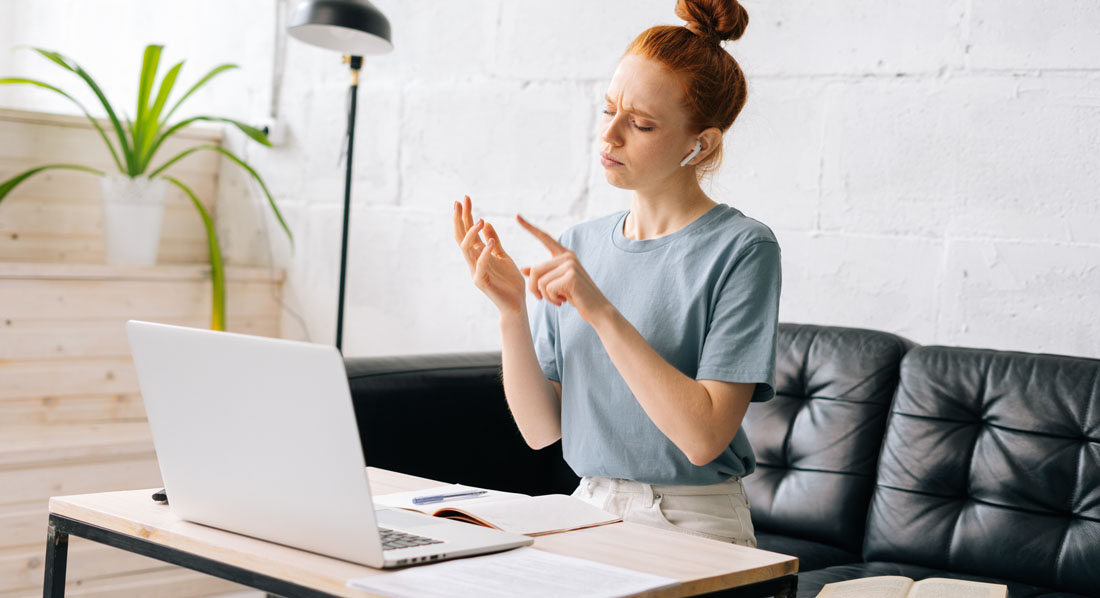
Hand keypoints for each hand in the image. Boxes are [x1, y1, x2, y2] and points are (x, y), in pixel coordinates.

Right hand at [453, 195, 525, 314]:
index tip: (465, 199)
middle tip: (460, 202)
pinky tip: (490, 242)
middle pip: (461, 237)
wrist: (516, 303)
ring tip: (480, 220)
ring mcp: (475, 272)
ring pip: (466, 250)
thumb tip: (486, 222)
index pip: (468, 231)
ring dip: (472, 234)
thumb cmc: (509, 281)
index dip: (465, 215)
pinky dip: (484, 253)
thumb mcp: (503, 256)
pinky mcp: (482, 283)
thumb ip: (494, 241)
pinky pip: (480, 266)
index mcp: (478, 254)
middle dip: (461, 219)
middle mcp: (473, 261)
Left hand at [517, 214, 611, 324]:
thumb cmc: (577, 296)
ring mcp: (570, 265)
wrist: (597, 309)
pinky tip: (564, 301)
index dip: (530, 228)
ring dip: (545, 296)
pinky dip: (552, 300)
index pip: (544, 237)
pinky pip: (547, 289)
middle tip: (543, 299)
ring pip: (540, 281)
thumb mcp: (557, 284)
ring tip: (559, 299)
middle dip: (535, 289)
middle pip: (536, 270)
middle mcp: (567, 256)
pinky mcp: (571, 277)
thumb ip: (542, 275)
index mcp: (564, 255)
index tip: (517, 216)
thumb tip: (523, 269)